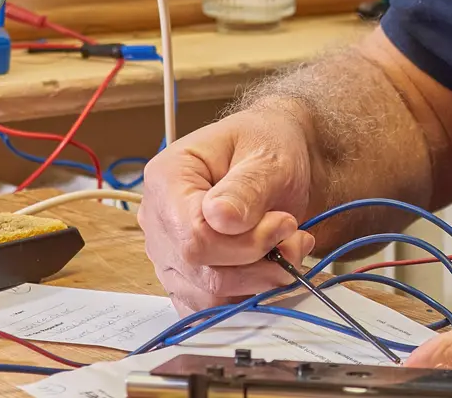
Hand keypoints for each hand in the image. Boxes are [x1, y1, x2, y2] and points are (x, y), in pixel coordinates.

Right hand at [138, 107, 319, 313]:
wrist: (274, 157)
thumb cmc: (267, 146)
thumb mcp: (268, 155)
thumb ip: (247, 187)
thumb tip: (221, 220)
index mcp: (167, 178)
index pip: (194, 236)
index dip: (246, 243)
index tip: (285, 223)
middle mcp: (158, 219)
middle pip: (199, 269)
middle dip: (258, 262)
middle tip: (293, 234)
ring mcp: (168, 252)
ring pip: (206, 295)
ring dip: (258, 281)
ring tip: (288, 246)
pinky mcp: (186, 276)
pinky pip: (209, 306)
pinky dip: (247, 294)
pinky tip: (271, 266)